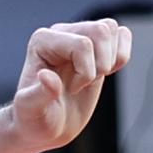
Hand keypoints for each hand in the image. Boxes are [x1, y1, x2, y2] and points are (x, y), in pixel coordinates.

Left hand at [5, 17, 131, 152]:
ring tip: (95, 77)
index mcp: (42, 41)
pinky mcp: (95, 47)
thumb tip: (47, 76)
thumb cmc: (34, 118)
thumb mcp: (31, 111)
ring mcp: (79, 37)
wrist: (45, 125)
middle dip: (101, 64)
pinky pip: (121, 34)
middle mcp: (60, 33)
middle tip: (85, 84)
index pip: (83, 45)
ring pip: (111, 28)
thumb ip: (37, 96)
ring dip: (112, 58)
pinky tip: (106, 73)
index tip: (72, 90)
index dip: (86, 73)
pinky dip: (122, 55)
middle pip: (101, 30)